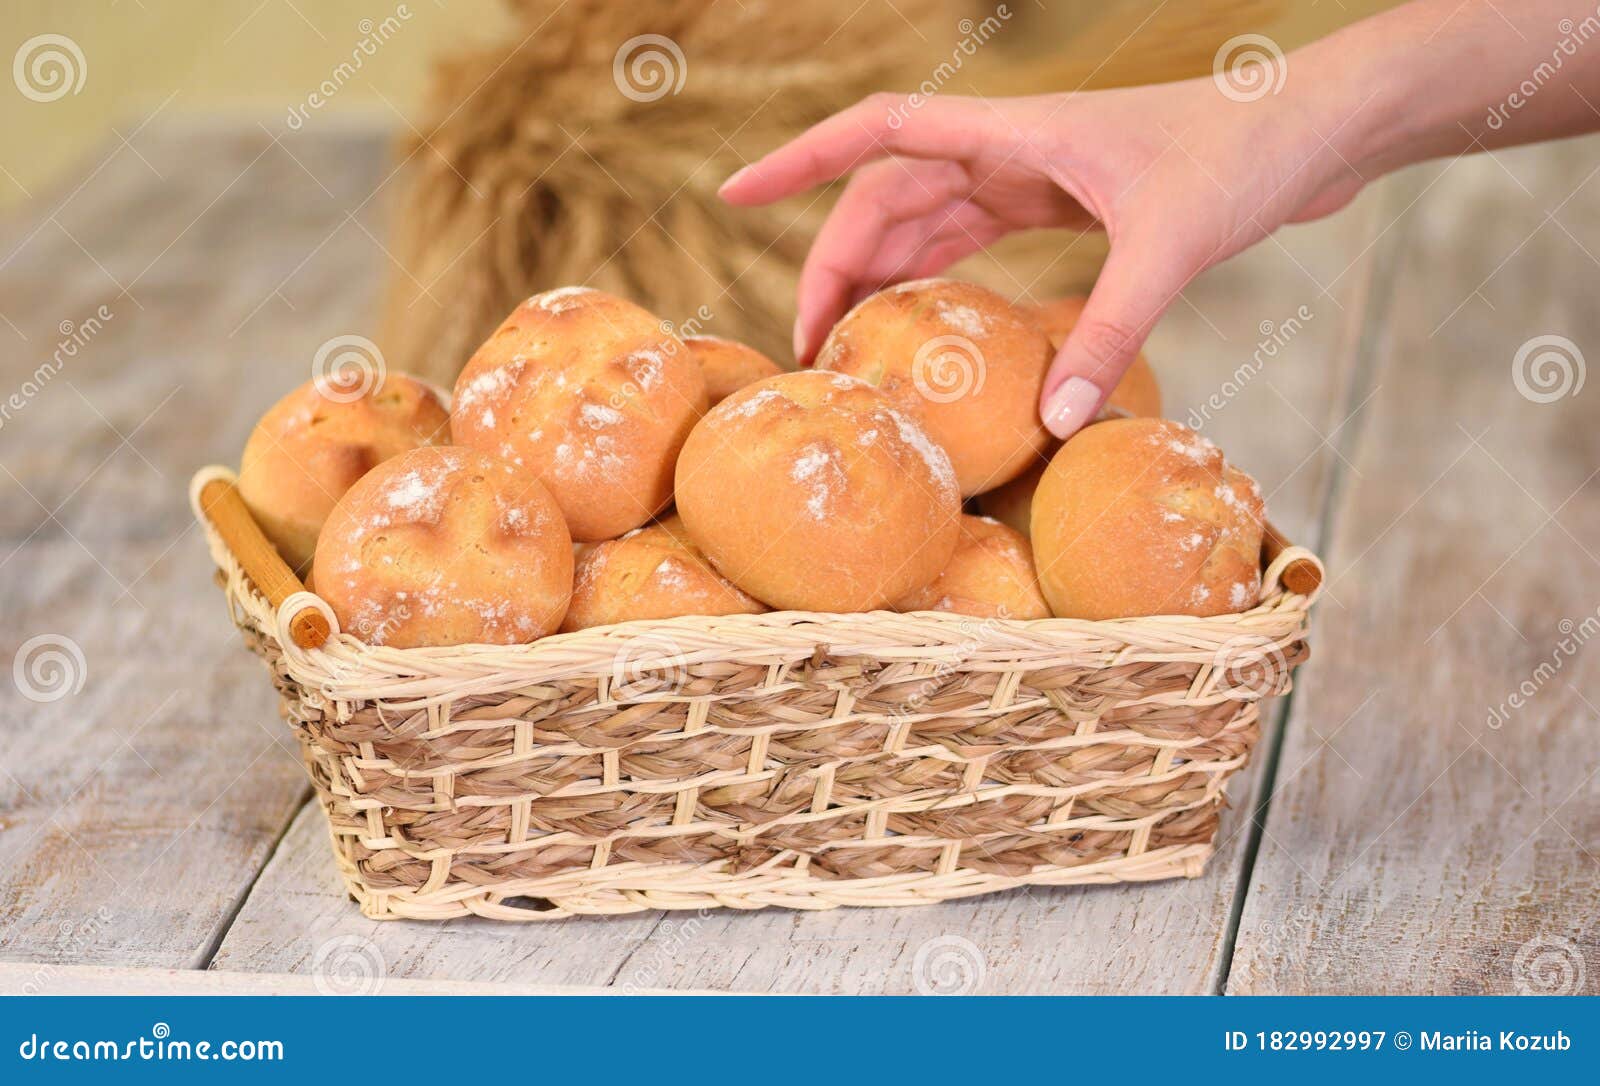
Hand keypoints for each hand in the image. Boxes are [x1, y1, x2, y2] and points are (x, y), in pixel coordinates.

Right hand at [719, 82, 1359, 437]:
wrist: (1313, 130)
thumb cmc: (1245, 156)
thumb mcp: (1169, 248)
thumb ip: (1106, 335)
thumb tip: (1049, 426)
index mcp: (1014, 133)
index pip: (877, 133)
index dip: (799, 162)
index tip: (735, 196)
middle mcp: (1010, 150)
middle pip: (886, 198)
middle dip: (836, 264)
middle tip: (807, 346)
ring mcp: (1033, 176)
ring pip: (925, 224)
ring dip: (880, 279)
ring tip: (846, 350)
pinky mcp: (1064, 205)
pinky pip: (974, 243)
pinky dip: (937, 283)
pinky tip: (921, 330)